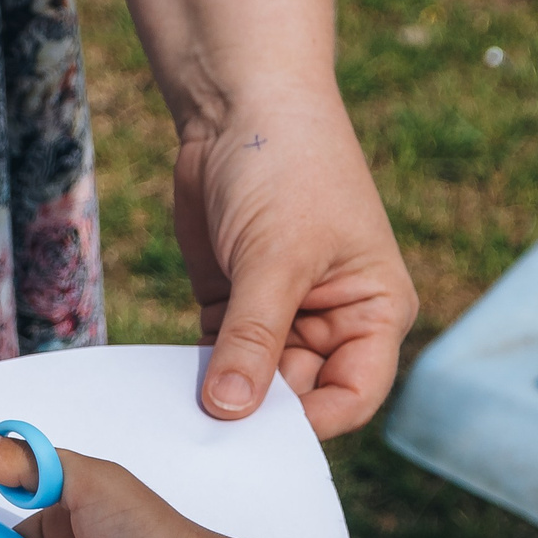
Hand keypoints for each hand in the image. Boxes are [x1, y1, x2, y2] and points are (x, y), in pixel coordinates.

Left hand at [178, 88, 416, 437]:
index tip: (257, 434)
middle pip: (297, 398)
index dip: (310, 422)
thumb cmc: (288, 166)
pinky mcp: (231, 306)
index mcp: (375, 312)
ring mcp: (279, 317)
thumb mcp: (276, 257)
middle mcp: (333, 323)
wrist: (238, 103)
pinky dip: (191, 373)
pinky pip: (214, 359)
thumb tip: (228, 411)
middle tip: (205, 431)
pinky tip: (162, 386)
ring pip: (251, 384)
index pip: (352, 396)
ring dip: (218, 396)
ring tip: (178, 410)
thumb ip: (253, 337)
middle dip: (256, 412)